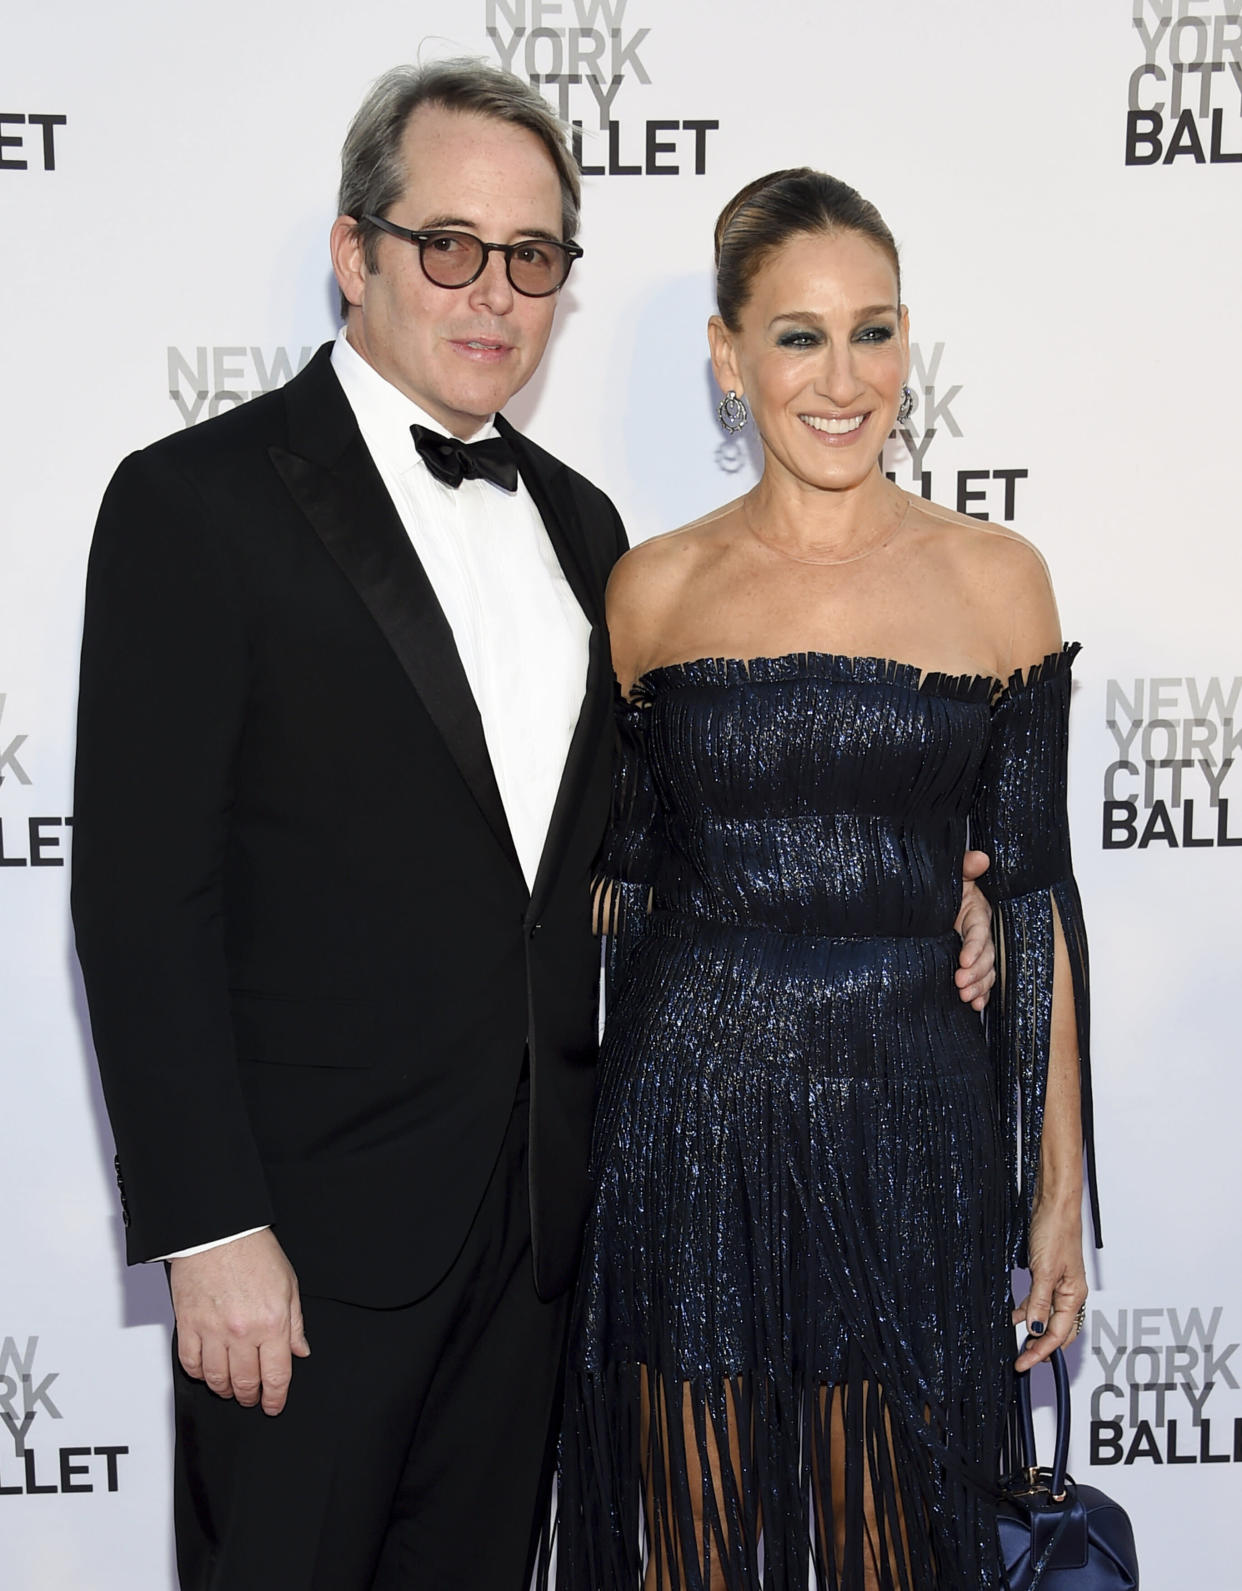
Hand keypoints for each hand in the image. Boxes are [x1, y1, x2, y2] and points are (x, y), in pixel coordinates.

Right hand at [170, 1229, 309, 1414]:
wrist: (219, 1232)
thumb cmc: (255, 1252)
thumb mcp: (289, 1285)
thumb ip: (295, 1323)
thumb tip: (300, 1351)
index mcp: (272, 1322)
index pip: (276, 1375)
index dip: (275, 1398)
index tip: (273, 1406)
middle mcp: (242, 1332)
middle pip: (245, 1382)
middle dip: (250, 1396)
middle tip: (252, 1397)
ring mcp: (212, 1331)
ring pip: (216, 1379)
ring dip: (225, 1389)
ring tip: (231, 1388)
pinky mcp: (188, 1325)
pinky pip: (190, 1363)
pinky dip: (199, 1374)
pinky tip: (207, 1371)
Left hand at [954, 849, 994, 1009]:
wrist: (924, 901)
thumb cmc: (939, 886)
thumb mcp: (951, 875)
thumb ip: (965, 867)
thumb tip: (980, 857)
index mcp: (977, 911)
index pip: (980, 931)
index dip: (975, 947)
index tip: (964, 961)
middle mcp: (980, 932)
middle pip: (986, 955)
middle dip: (976, 972)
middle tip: (960, 983)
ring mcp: (976, 950)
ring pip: (986, 971)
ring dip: (979, 986)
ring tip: (966, 997)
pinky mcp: (969, 963)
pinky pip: (981, 981)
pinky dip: (981, 994)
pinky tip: (975, 1006)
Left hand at [1012, 1196, 1086, 1371]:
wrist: (1054, 1203)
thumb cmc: (1056, 1230)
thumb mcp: (1044, 1270)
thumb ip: (1040, 1301)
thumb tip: (1036, 1329)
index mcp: (1074, 1295)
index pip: (1058, 1335)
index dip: (1040, 1352)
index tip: (1023, 1364)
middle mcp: (1069, 1293)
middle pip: (1056, 1330)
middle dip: (1041, 1348)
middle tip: (1022, 1361)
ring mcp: (1059, 1283)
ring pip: (1046, 1316)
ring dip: (1032, 1329)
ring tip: (1016, 1343)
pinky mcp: (1048, 1273)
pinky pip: (1039, 1300)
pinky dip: (1028, 1310)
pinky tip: (1015, 1316)